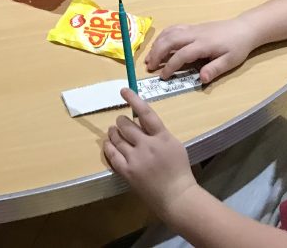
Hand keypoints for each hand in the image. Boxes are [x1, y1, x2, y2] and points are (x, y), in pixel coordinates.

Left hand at [103, 90, 198, 218]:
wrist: (176, 196)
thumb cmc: (178, 169)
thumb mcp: (174, 145)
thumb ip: (158, 132)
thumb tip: (140, 121)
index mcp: (163, 137)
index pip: (146, 113)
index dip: (134, 99)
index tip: (123, 91)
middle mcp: (148, 145)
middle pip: (127, 124)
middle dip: (122, 121)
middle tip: (121, 121)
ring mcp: (136, 159)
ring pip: (117, 137)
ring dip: (114, 132)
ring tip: (114, 131)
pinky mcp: (127, 171)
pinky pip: (111, 154)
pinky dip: (108, 146)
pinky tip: (109, 144)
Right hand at [144, 18, 260, 82]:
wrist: (243, 28)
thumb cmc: (237, 47)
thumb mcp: (230, 61)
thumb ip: (214, 69)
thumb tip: (201, 79)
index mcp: (203, 44)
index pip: (181, 55)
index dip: (170, 66)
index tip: (163, 77)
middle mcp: (194, 34)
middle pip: (170, 40)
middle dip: (157, 53)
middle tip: (149, 67)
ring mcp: (192, 28)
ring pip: (169, 33)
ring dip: (157, 44)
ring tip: (149, 57)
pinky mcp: (192, 27)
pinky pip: (173, 28)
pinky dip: (163, 36)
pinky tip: (159, 44)